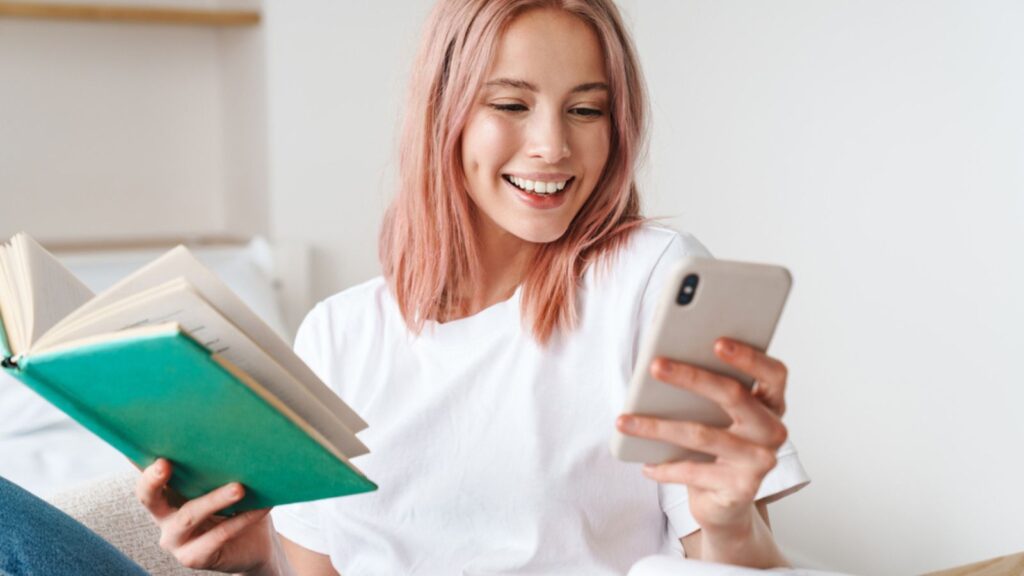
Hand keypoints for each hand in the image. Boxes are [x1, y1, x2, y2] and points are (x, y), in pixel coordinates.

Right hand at [136, 458, 278, 573]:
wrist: (255, 545)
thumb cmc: (238, 505)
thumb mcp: (226, 482)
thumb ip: (218, 466)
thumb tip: (232, 437)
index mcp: (167, 493)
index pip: (148, 476)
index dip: (144, 466)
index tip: (154, 451)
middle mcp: (164, 517)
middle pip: (149, 498)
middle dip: (153, 480)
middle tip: (164, 464)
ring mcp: (176, 540)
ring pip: (189, 516)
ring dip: (215, 499)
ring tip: (239, 488)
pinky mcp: (193, 557)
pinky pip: (218, 536)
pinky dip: (242, 520)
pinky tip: (261, 507)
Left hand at [616, 338, 788, 534]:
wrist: (725, 503)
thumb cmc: (716, 446)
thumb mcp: (715, 415)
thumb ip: (706, 389)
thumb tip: (664, 360)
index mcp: (770, 403)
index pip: (772, 373)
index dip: (749, 357)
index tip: (717, 341)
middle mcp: (772, 430)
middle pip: (734, 396)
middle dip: (691, 377)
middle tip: (655, 365)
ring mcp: (760, 461)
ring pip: (702, 435)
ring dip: (657, 426)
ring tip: (624, 420)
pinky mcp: (742, 489)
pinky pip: (694, 472)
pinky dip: (665, 468)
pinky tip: (645, 464)